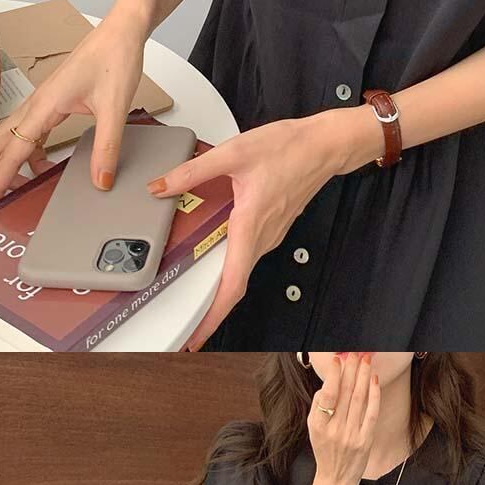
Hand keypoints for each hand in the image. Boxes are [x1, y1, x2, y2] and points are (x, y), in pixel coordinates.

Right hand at [0, 0, 147, 206]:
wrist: (121, 33)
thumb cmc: (114, 58)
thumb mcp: (115, 107)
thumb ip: (107, 147)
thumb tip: (100, 180)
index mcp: (44, 105)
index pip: (11, 151)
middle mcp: (36, 105)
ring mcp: (40, 104)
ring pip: (8, 139)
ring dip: (8, 167)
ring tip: (20, 191)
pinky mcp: (50, 105)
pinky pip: (28, 135)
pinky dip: (28, 156)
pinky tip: (44, 168)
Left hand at [149, 110, 361, 347]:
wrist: (323, 146)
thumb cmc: (289, 148)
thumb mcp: (233, 153)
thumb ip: (193, 172)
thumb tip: (161, 186)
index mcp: (250, 226)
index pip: (231, 286)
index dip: (212, 317)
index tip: (196, 338)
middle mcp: (261, 240)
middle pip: (234, 288)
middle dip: (210, 315)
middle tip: (187, 332)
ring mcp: (268, 238)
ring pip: (240, 273)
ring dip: (219, 292)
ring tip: (195, 303)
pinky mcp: (271, 231)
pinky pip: (247, 258)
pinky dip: (229, 271)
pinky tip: (213, 264)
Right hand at [308, 356, 380, 484]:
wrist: (335, 479)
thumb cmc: (325, 451)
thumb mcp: (313, 429)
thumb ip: (318, 406)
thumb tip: (329, 383)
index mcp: (318, 425)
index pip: (328, 394)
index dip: (334, 374)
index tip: (338, 359)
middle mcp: (335, 429)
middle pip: (345, 392)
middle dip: (351, 369)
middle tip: (355, 353)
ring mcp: (351, 435)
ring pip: (359, 399)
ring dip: (363, 376)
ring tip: (365, 360)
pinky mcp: (365, 440)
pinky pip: (371, 413)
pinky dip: (373, 395)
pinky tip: (374, 381)